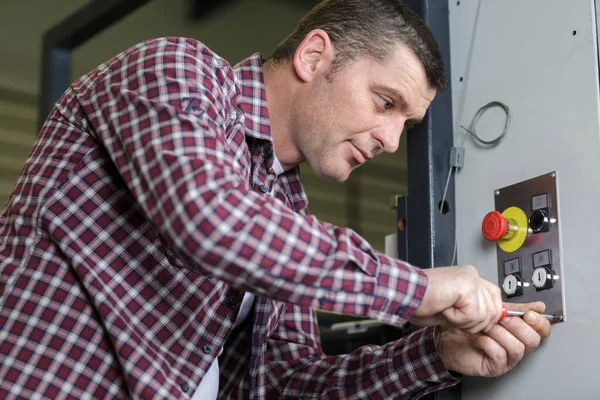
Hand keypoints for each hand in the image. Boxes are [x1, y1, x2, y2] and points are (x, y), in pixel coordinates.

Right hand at [411, 265, 502, 333]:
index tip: (469, 322)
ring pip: (484, 315)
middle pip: (494, 311)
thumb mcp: (453, 310)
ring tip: (446, 310)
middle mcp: (472, 275)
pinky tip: (444, 308)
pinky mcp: (467, 286)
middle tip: (452, 315)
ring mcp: (471, 279)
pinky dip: (457, 319)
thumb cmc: (420, 301)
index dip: (485, 317)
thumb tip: (491, 321)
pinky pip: (473, 314)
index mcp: (469, 278)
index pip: (495, 300)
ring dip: (463, 321)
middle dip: (473, 323)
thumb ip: (472, 311)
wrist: (404, 295)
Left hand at [435, 301, 551, 376]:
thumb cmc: (466, 324)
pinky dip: (488, 342)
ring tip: (485, 326)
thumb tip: (538, 306)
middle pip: (534, 340)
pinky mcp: (494, 367)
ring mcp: (506, 358)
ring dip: (501, 333)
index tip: (529, 313)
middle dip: (518, 325)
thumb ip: (513, 308)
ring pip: (518, 348)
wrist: (444, 336)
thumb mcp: (490, 310)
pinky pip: (500, 355)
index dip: (540, 322)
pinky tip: (478, 336)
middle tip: (501, 317)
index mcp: (519, 331)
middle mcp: (516, 345)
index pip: (542, 330)